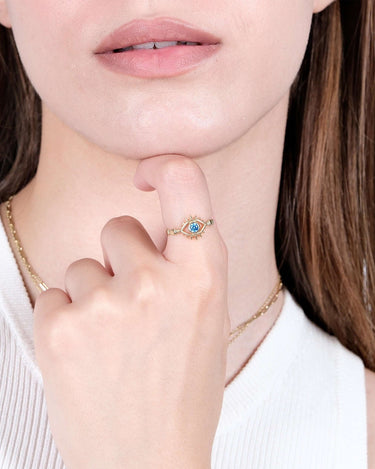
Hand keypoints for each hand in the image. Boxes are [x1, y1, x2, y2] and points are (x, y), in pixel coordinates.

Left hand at [33, 155, 229, 468]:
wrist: (147, 462)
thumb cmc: (182, 391)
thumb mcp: (207, 320)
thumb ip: (185, 268)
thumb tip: (155, 228)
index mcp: (203, 277)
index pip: (187, 185)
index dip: (165, 166)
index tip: (146, 173)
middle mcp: (156, 281)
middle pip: (119, 227)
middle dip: (121, 255)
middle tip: (132, 302)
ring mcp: (105, 303)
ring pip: (82, 265)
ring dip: (93, 293)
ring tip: (110, 341)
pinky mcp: (59, 327)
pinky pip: (55, 293)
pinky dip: (66, 316)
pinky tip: (87, 353)